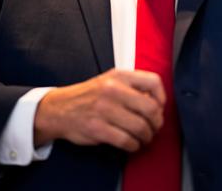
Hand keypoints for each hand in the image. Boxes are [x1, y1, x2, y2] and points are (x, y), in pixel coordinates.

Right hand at [33, 69, 164, 152]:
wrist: (59, 108)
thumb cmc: (88, 95)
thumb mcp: (109, 81)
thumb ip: (132, 86)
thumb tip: (155, 101)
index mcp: (118, 76)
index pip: (153, 81)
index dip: (162, 97)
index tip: (159, 107)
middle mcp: (113, 90)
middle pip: (151, 108)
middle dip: (157, 122)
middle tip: (154, 127)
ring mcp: (105, 110)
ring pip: (140, 127)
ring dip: (146, 137)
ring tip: (144, 138)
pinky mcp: (98, 129)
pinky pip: (126, 140)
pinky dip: (133, 145)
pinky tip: (132, 144)